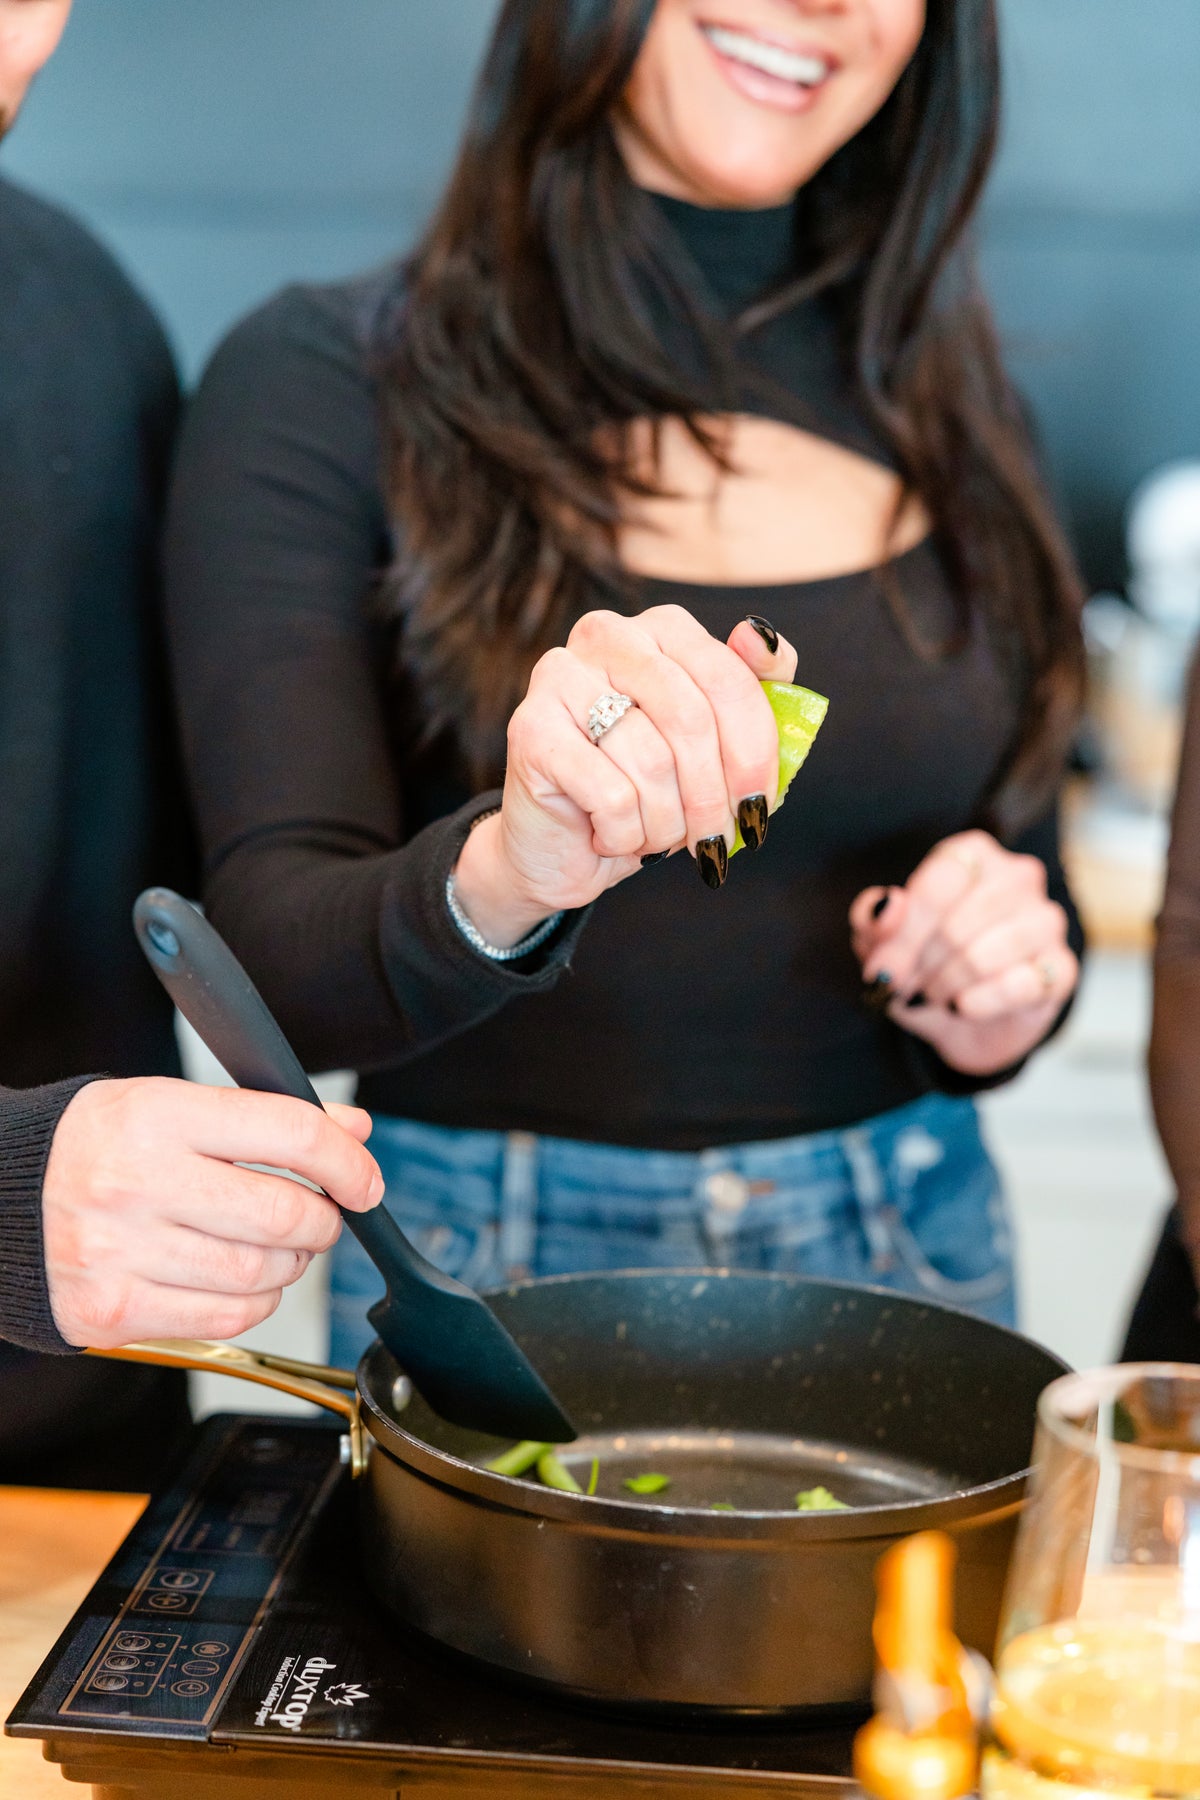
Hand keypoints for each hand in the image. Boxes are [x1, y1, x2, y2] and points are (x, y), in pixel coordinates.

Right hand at [42, 1078, 383, 1347]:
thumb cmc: (96, 1145)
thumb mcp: (173, 1104)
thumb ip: (268, 1117)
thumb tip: (353, 1131)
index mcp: (157, 1116)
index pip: (289, 1133)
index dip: (346, 1161)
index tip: (364, 1180)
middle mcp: (136, 1184)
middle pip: (282, 1213)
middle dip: (323, 1220)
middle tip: (322, 1215)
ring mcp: (119, 1253)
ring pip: (259, 1274)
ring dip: (292, 1264)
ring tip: (280, 1246)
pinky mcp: (111, 1311)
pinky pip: (224, 1317)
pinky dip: (256, 1301)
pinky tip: (245, 1280)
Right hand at [453, 607, 797, 944]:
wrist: (562, 849)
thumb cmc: (647, 793)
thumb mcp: (718, 749)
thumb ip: (755, 689)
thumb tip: (759, 633)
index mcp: (660, 628)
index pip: (728, 678)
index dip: (755, 753)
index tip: (758, 806)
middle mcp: (606, 635)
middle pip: (691, 718)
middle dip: (714, 796)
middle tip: (714, 838)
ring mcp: (560, 676)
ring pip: (651, 762)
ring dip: (667, 822)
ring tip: (655, 837)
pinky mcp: (531, 727)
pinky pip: (613, 795)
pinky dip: (626, 834)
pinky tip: (611, 837)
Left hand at [850, 830, 1078, 1076]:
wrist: (964, 1020)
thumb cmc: (924, 963)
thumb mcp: (882, 941)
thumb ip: (873, 918)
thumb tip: (887, 905)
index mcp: (972, 855)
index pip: (940, 882)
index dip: (905, 934)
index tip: (883, 971)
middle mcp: (1017, 876)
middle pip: (957, 924)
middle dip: (922, 965)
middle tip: (908, 987)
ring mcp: (1046, 921)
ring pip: (986, 955)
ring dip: (948, 984)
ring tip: (935, 994)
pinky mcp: (1062, 968)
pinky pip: (1021, 985)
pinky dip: (982, 1001)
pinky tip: (964, 1007)